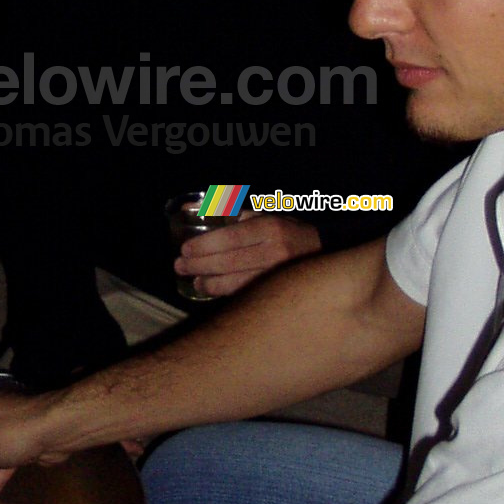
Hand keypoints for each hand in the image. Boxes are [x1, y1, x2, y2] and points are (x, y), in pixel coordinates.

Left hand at [176, 215, 321, 299]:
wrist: (323, 253)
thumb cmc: (285, 232)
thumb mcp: (262, 215)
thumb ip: (227, 212)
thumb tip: (187, 209)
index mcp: (270, 228)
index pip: (231, 237)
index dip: (205, 245)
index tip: (185, 250)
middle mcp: (275, 252)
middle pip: (228, 262)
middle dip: (199, 265)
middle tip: (180, 266)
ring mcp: (277, 276)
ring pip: (235, 283)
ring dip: (209, 283)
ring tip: (194, 281)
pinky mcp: (277, 293)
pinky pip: (244, 294)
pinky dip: (223, 292)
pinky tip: (210, 289)